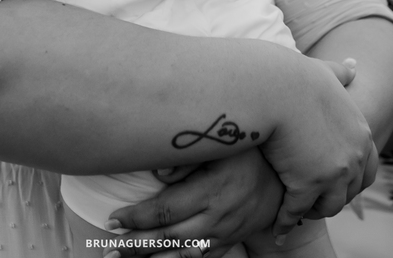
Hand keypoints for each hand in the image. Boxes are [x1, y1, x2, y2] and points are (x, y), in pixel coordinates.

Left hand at [107, 149, 283, 257]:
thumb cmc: (248, 154)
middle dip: (135, 245)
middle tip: (108, 249)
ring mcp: (223, 234)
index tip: (113, 220)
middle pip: (169, 238)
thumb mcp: (222, 146)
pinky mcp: (228, 243)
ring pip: (182, 255)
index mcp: (212, 191)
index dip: (137, 218)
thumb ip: (188, 157)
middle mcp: (217, 218)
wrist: (283, 179)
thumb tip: (159, 173)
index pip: (166, 211)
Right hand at [260, 58, 377, 240]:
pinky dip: (285, 222)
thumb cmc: (291, 75)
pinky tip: (276, 227)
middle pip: (349, 190)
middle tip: (311, 200)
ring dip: (311, 211)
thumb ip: (340, 73)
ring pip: (327, 206)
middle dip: (332, 197)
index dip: (350, 177)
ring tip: (294, 212)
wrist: (271, 87)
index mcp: (360, 130)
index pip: (367, 167)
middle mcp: (354, 154)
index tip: (331, 180)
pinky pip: (295, 212)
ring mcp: (334, 172)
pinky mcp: (308, 185)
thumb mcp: (323, 72)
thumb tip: (354, 65)